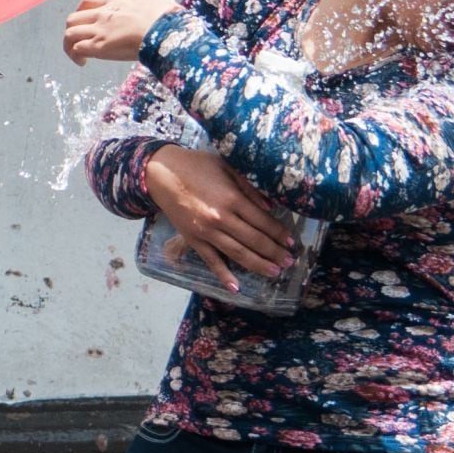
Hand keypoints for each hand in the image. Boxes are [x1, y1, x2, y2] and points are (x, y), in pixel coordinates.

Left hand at [62, 0, 179, 65]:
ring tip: (79, 55)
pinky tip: (83, 62)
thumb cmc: (165, 15)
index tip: (86, 20)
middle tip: (82, 40)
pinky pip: (76, 49)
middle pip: (73, 18)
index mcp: (115, 1)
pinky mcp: (99, 46)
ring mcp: (99, 30)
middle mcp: (102, 14)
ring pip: (70, 33)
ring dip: (70, 44)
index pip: (88, 0)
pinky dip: (75, 56)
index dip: (82, 10)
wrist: (165, 32)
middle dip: (74, 29)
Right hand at [145, 146, 294, 291]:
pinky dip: (223, 275)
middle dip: (274, 252)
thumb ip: (249, 188)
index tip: (291, 242)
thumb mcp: (227, 167)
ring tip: (274, 272)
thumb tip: (270, 208)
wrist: (161, 173)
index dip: (279, 233)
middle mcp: (221, 218)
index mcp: (232, 199)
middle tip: (290, 261)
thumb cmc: (197, 165)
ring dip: (258, 265)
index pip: (262, 221)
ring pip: (237, 254)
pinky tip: (236, 287)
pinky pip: (211, 261)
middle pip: (254, 241)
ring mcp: (206, 232)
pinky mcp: (193, 240)